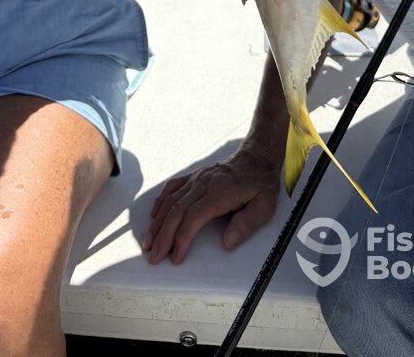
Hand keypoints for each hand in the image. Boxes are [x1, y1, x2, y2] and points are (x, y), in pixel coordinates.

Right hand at [142, 143, 281, 264]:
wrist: (256, 157)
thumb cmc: (260, 183)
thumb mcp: (264, 206)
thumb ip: (247, 224)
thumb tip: (228, 242)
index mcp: (219, 193)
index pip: (194, 217)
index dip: (182, 238)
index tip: (176, 256)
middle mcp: (203, 184)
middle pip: (177, 211)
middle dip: (163, 236)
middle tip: (154, 257)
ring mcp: (197, 179)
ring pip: (171, 201)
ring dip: (158, 223)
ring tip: (148, 242)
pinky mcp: (194, 176)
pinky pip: (172, 187)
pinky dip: (161, 201)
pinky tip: (154, 214)